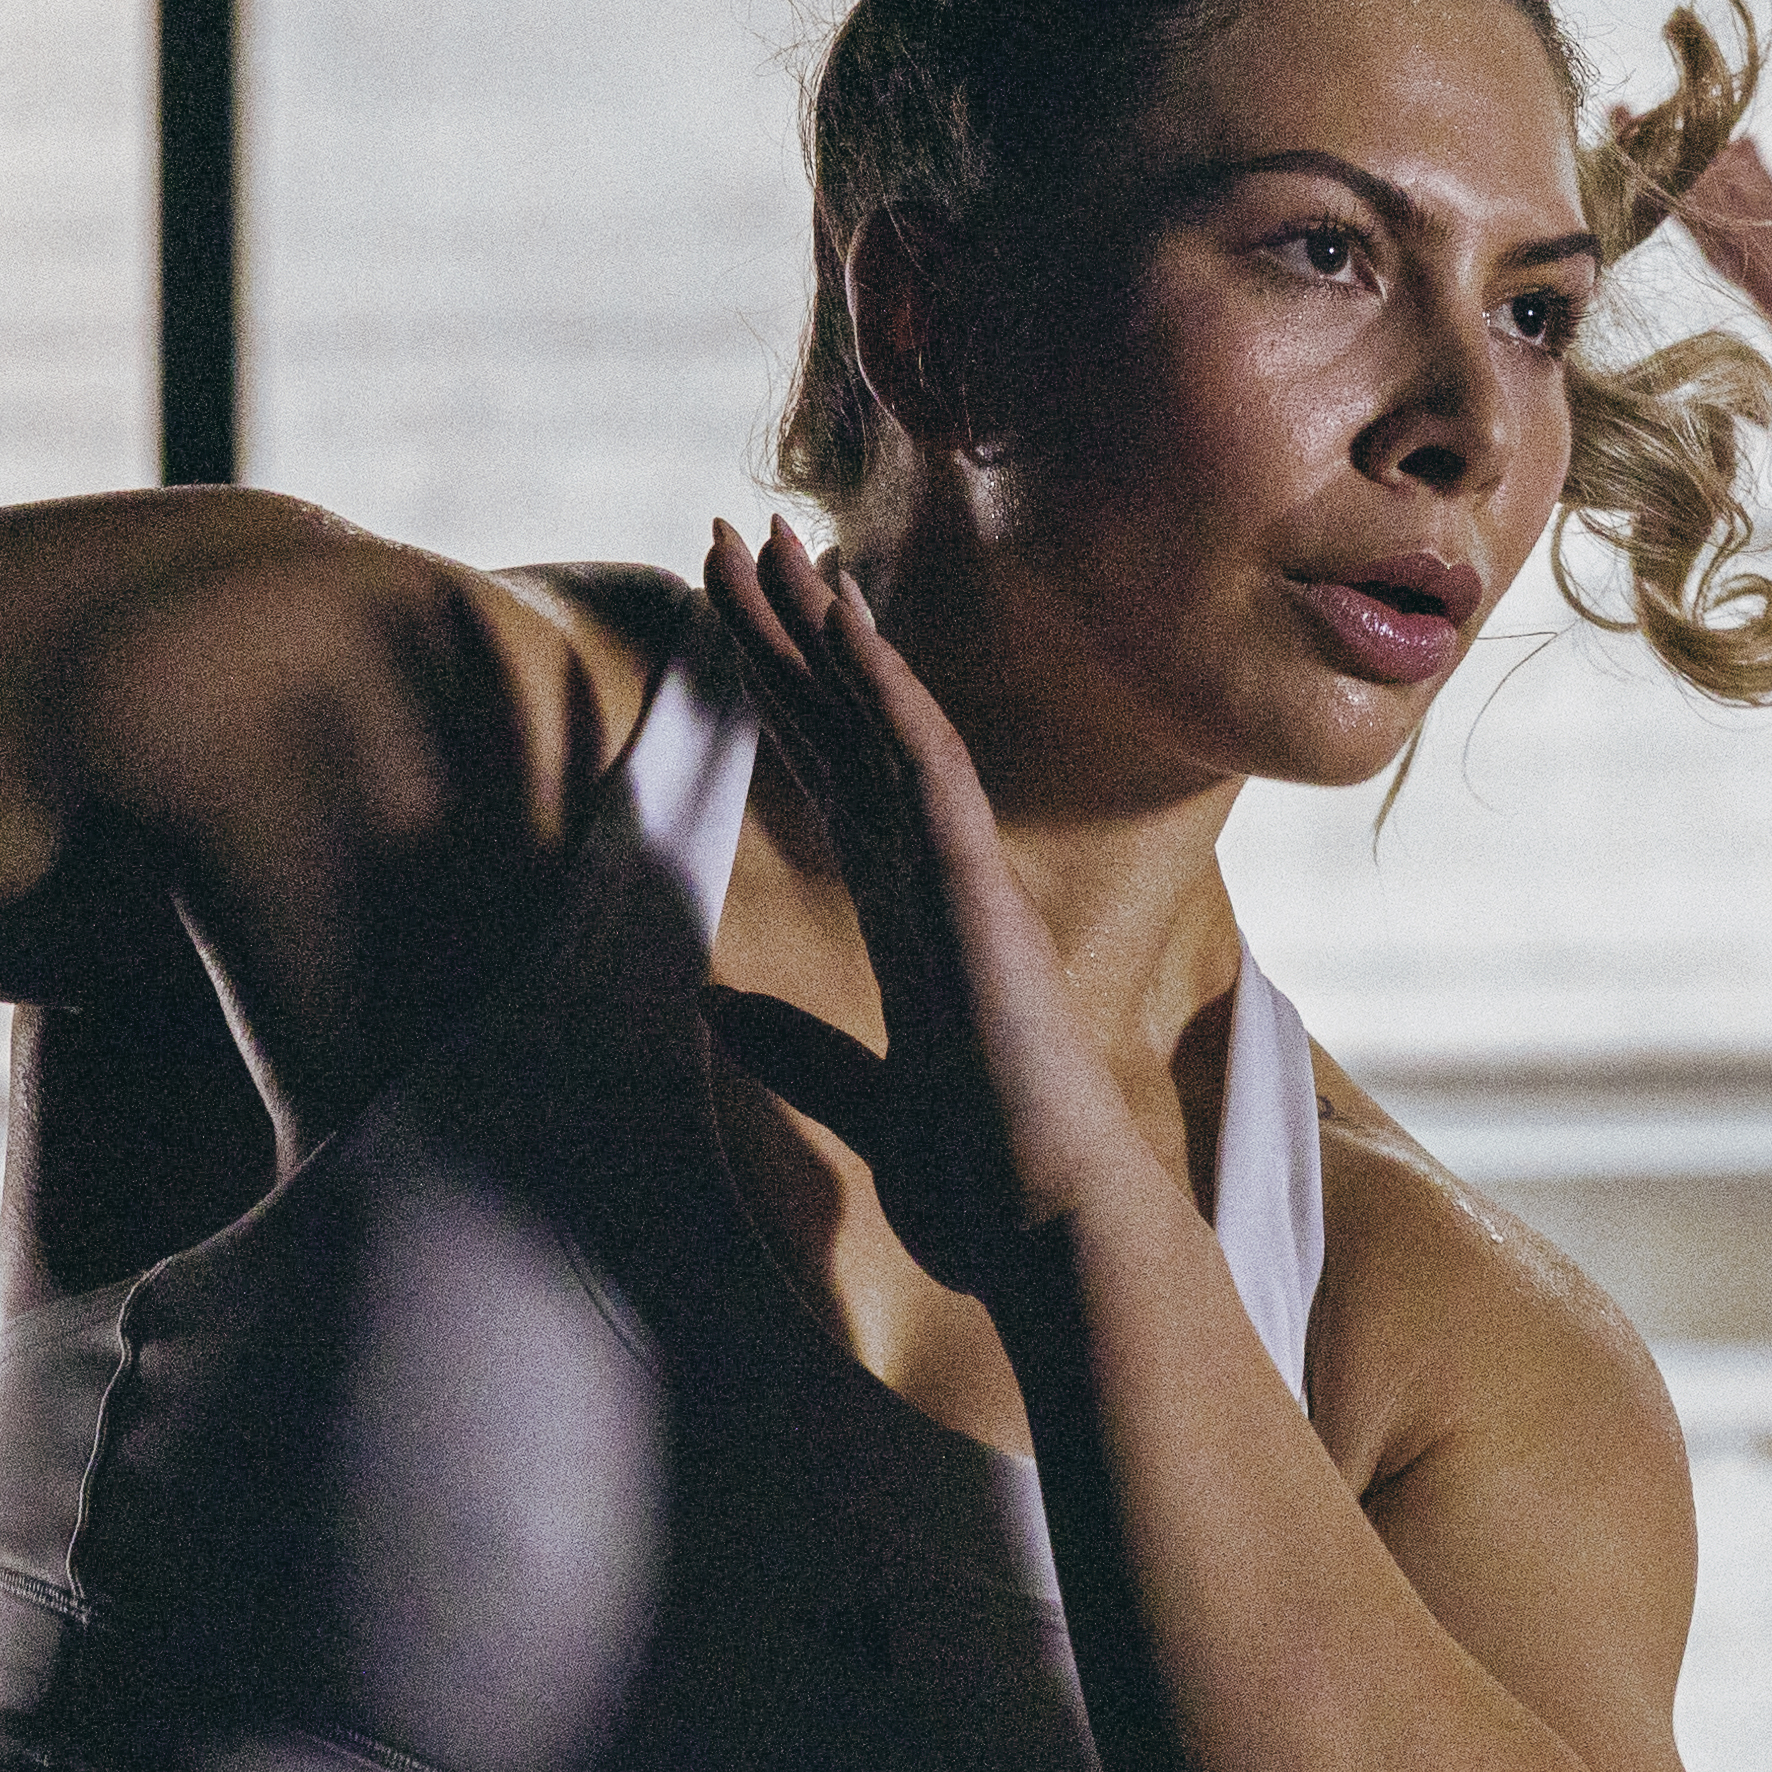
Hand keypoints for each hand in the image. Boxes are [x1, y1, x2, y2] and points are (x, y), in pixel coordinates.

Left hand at [693, 515, 1187, 1341]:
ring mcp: (960, 877)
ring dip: (822, 627)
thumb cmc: (983, 1189)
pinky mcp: (975, 889)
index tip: (742, 623)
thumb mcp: (860, 1105)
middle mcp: (936, 880)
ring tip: (768, 538)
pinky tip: (839, 616)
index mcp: (909, 922)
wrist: (1050, 1234)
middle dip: (788, 631)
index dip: (788, 696)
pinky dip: (883, 686)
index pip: (835, 778)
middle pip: (846, 726)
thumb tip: (721, 1010)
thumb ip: (799, 1052)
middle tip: (734, 537)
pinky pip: (923, 763)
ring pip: (882, 719)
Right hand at [1665, 138, 1771, 541]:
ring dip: (1729, 178)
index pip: (1740, 246)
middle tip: (1632, 117)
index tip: (1635, 151)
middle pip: (1751, 218)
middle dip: (1690, 170)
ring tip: (1696, 128)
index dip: (1684, 199)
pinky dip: (1769, 209)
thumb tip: (1710, 375)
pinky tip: (1764, 190)